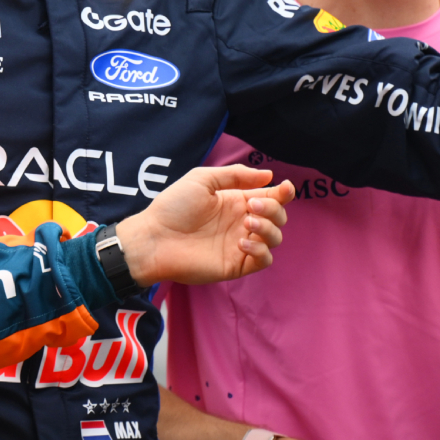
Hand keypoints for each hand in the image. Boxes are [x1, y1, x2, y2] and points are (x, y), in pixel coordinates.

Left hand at [116, 165, 293, 285]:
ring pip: (275, 238)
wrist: (154, 238)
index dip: (283, 193)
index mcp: (237, 202)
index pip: (270, 197)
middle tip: (252, 205)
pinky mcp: (236, 265)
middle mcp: (242, 222)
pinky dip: (261, 250)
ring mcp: (240, 244)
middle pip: (278, 217)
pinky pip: (264, 260)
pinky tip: (242, 242)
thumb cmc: (173, 207)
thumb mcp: (203, 179)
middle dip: (273, 208)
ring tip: (247, 223)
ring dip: (268, 228)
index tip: (285, 187)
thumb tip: (268, 175)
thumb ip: (236, 175)